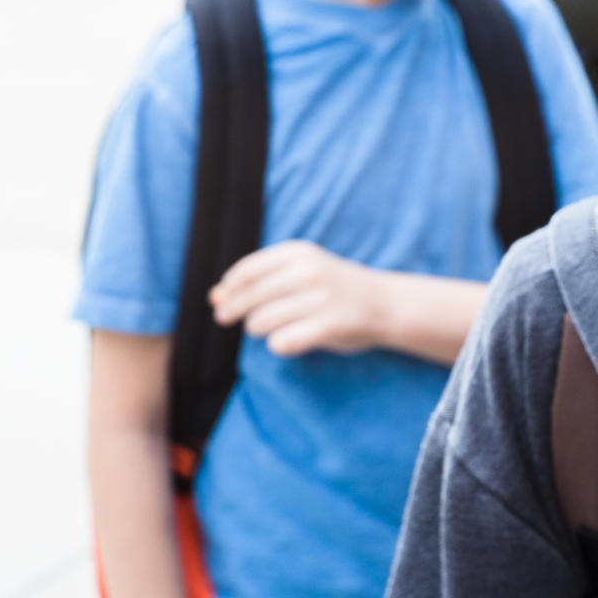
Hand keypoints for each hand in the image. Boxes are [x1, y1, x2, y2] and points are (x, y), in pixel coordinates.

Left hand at [209, 242, 393, 357]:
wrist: (383, 303)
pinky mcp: (329, 326)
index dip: (228, 290)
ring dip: (260, 330)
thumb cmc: (332, 287)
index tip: (222, 301)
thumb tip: (214, 297)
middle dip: (235, 312)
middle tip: (231, 320)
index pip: (245, 272)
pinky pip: (281, 342)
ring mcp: (319, 298)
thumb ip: (258, 281)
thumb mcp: (299, 272)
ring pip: (260, 322)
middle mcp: (307, 271)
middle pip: (248, 298)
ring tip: (278, 327)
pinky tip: (293, 339)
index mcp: (297, 252)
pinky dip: (280, 345)